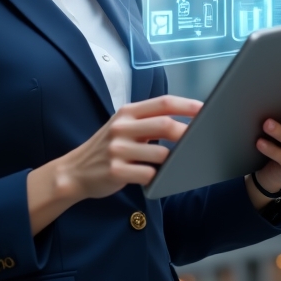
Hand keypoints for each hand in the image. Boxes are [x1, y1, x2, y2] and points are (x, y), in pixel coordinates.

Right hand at [27, 95, 201, 234]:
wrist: (75, 171)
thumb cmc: (107, 148)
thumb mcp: (122, 127)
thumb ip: (147, 122)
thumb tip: (184, 123)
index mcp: (126, 112)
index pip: (163, 103)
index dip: (187, 105)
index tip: (206, 110)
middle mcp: (121, 127)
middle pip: (164, 125)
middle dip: (186, 134)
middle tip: (200, 141)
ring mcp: (117, 149)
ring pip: (160, 153)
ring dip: (172, 161)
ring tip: (174, 164)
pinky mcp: (115, 171)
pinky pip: (148, 174)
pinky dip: (157, 177)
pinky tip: (155, 178)